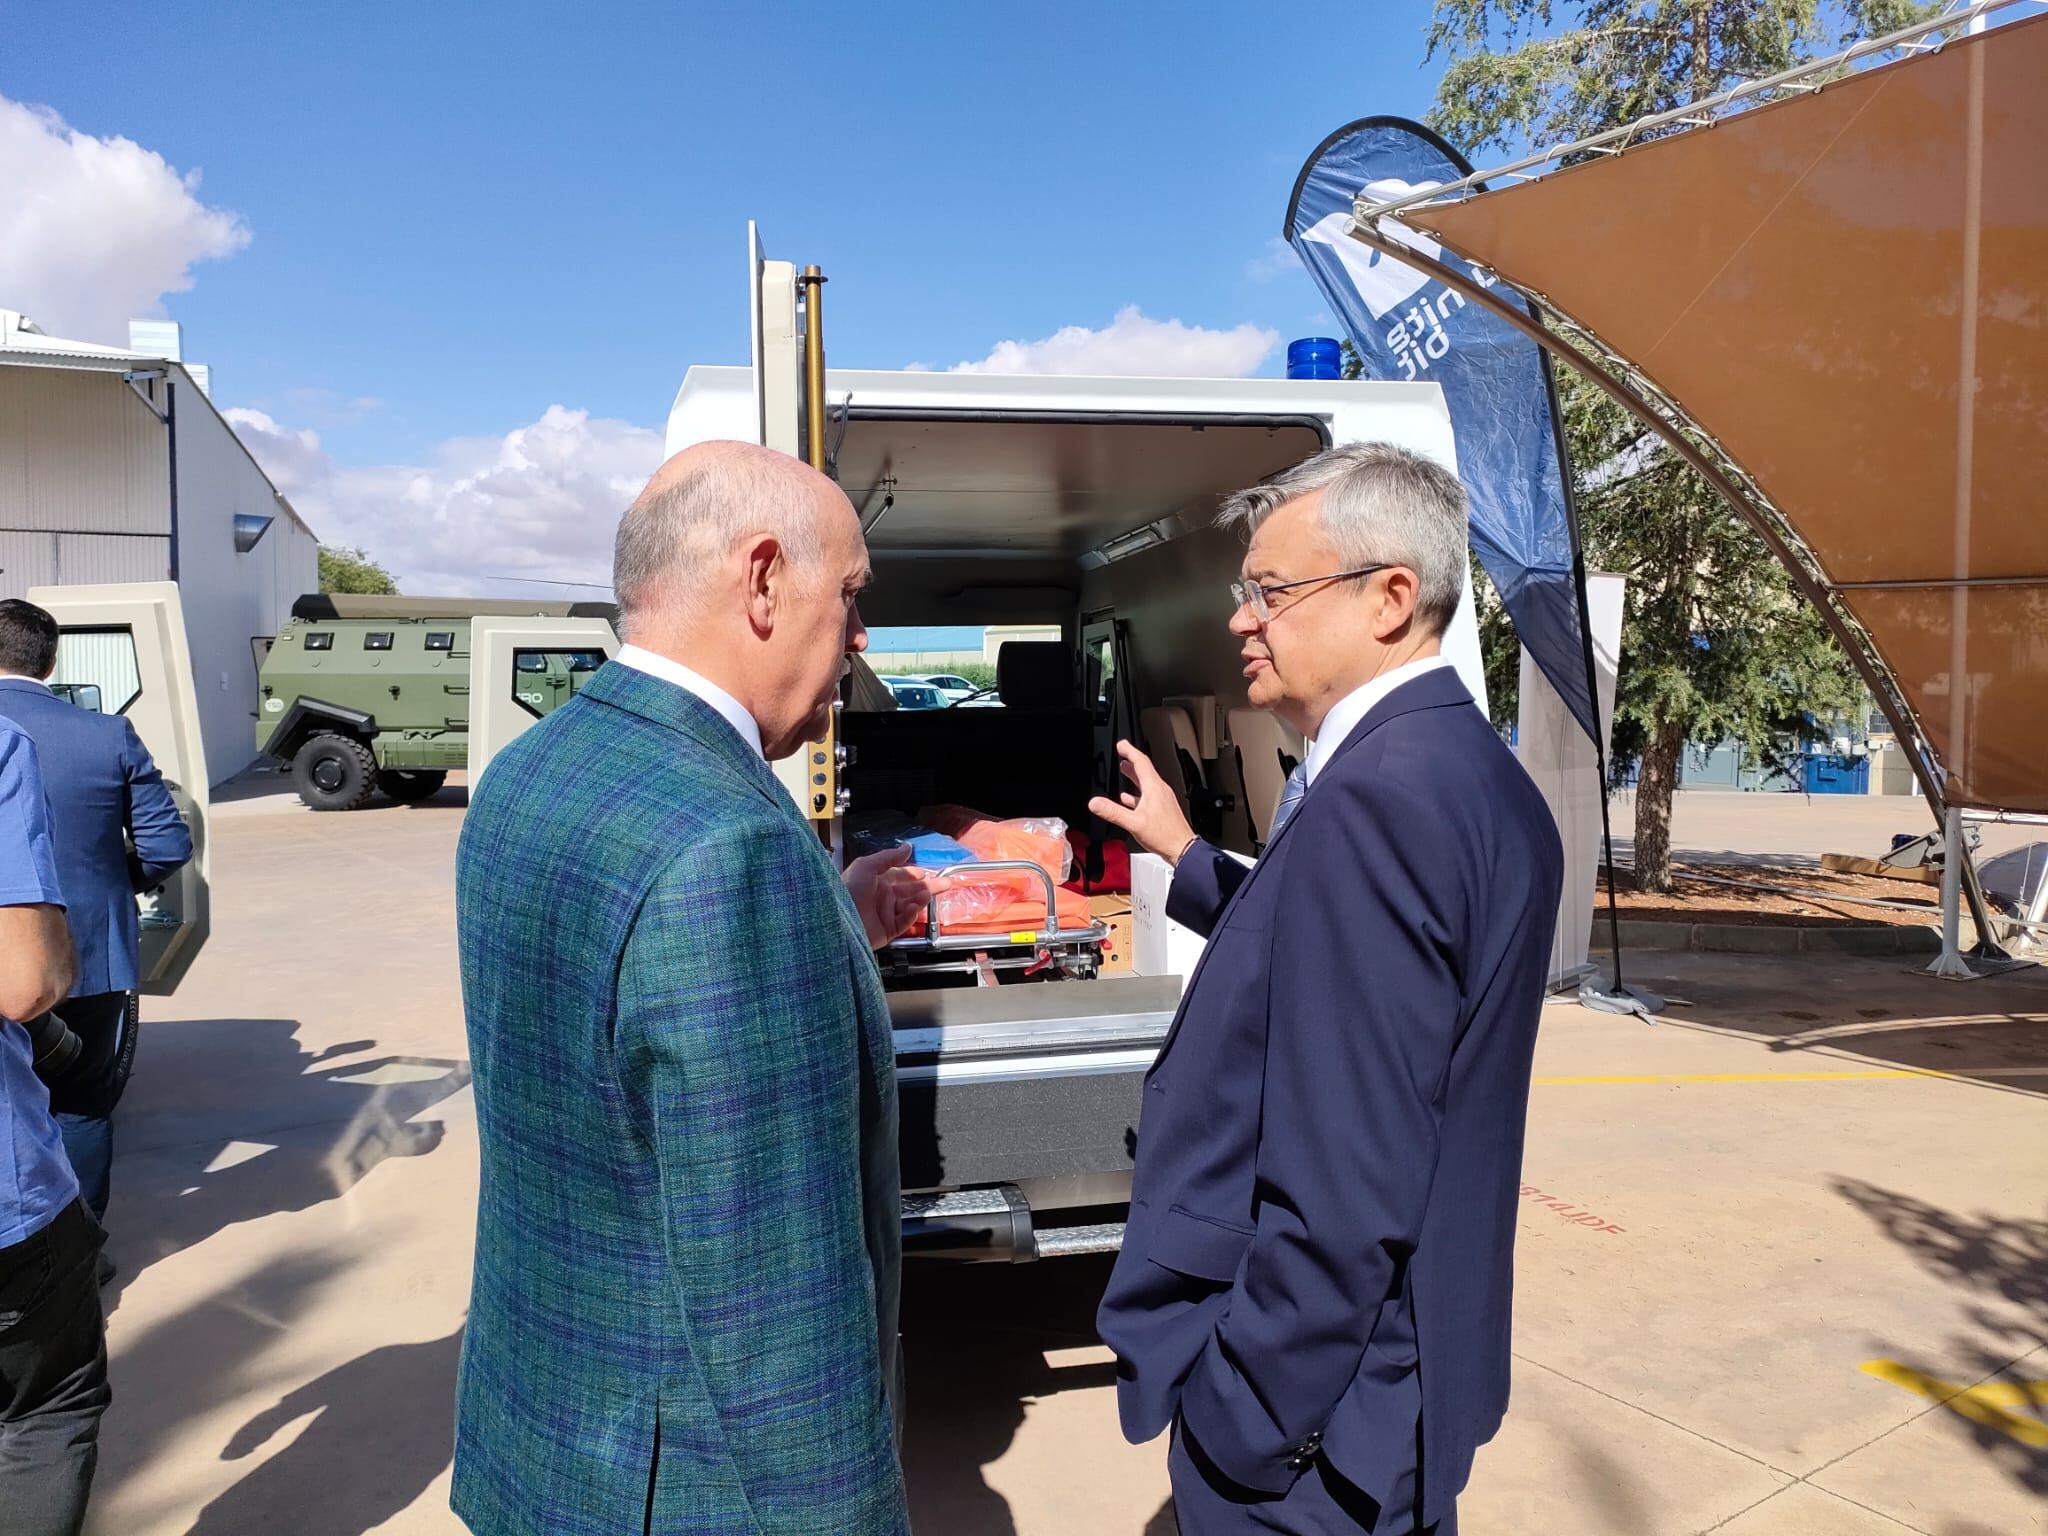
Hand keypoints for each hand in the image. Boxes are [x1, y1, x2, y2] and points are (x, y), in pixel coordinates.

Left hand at [843, 845, 926, 948]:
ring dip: (920, 899)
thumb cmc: (848, 891)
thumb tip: (907, 847)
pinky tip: (915, 907)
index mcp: (876, 881)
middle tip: (946, 883)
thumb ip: (889, 856)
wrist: (840, 921)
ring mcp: (885, 914)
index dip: (913, 873)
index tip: (926, 872)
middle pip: (910, 890)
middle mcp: (882, 897)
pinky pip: (904, 922)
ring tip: (927, 894)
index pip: (900, 876)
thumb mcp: (867, 866)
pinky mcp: (887, 930)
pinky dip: (911, 915)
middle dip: (928, 886)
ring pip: (910, 906)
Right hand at [1089, 739, 1197, 864]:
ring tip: (1125, 769)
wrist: (1182, 849)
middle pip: (1144, 769)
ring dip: (1134, 774)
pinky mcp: (1163, 809)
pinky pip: (1148, 795)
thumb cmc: (1164, 836)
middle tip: (1123, 752)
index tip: (1121, 744)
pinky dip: (1137, 793)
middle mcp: (1160, 791)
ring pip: (1146, 782)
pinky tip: (1130, 799)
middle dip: (1132, 759)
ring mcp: (1163, 799)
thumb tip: (1095, 803)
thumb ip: (1113, 812)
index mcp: (1154, 788)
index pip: (1141, 762)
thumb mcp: (1134, 823)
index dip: (1130, 751)